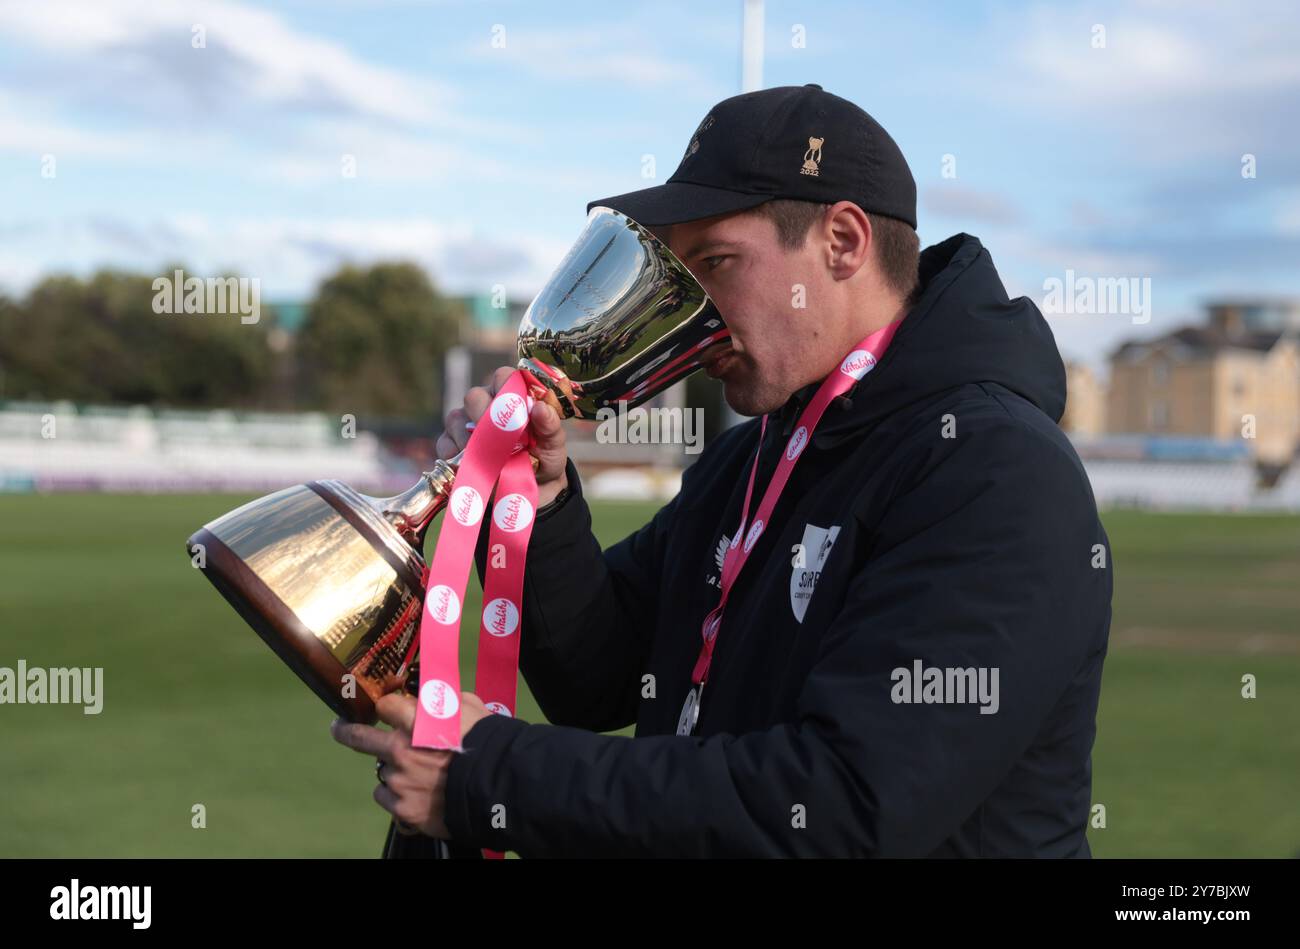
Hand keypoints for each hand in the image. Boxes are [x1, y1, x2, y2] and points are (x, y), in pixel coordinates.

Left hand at [329, 691, 491, 838]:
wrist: (499, 784)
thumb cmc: (487, 741)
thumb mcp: (469, 707)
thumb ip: (443, 700)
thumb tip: (431, 697)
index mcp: (415, 721)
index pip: (383, 705)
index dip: (387, 706)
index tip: (385, 709)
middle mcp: (400, 749)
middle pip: (357, 737)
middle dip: (344, 731)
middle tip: (338, 728)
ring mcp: (398, 781)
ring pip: (382, 773)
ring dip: (394, 771)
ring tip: (419, 776)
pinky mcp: (402, 809)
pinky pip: (388, 799)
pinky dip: (399, 797)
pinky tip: (419, 795)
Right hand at [437, 366, 568, 507]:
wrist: (531, 485)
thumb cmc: (543, 456)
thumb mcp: (553, 443)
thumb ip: (550, 425)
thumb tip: (540, 408)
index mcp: (510, 395)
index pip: (503, 377)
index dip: (507, 388)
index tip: (516, 409)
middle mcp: (485, 402)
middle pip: (474, 396)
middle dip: (485, 415)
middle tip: (499, 438)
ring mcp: (463, 422)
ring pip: (456, 419)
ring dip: (472, 441)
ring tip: (491, 460)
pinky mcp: (450, 443)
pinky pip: (445, 445)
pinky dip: (458, 457)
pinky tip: (473, 466)